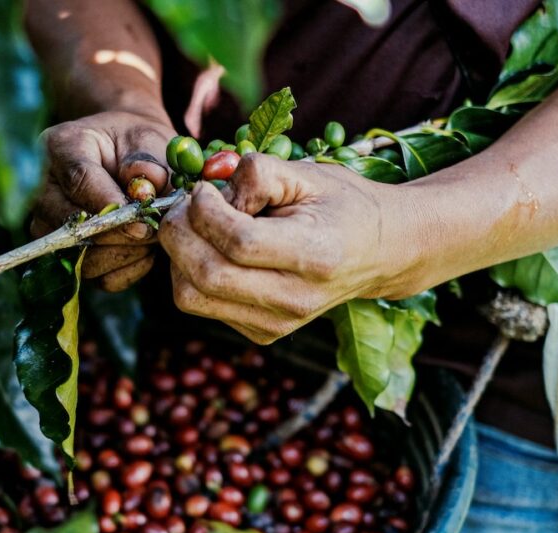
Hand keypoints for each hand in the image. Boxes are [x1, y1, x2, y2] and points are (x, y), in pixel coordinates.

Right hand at [32, 110, 175, 290]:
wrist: (127, 158)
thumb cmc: (136, 146)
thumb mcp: (147, 140)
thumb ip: (148, 162)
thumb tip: (144, 189)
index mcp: (60, 147)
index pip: (77, 180)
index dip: (109, 204)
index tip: (139, 220)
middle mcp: (43, 189)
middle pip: (71, 224)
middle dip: (118, 234)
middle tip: (152, 230)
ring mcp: (48, 225)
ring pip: (82, 257)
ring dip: (125, 253)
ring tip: (150, 236)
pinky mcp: (64, 255)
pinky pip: (95, 277)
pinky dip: (125, 269)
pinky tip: (143, 250)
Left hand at [158, 154, 426, 343]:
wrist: (379, 252)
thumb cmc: (340, 204)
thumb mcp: (307, 174)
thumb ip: (257, 174)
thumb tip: (209, 193)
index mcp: (315, 256)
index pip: (239, 243)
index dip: (206, 212)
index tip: (203, 190)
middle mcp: (295, 299)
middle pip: (206, 276)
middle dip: (179, 234)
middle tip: (184, 206)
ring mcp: (276, 324)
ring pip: (192, 297)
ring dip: (178, 257)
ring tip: (195, 227)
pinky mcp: (260, 333)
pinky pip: (201, 305)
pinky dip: (191, 274)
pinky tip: (211, 250)